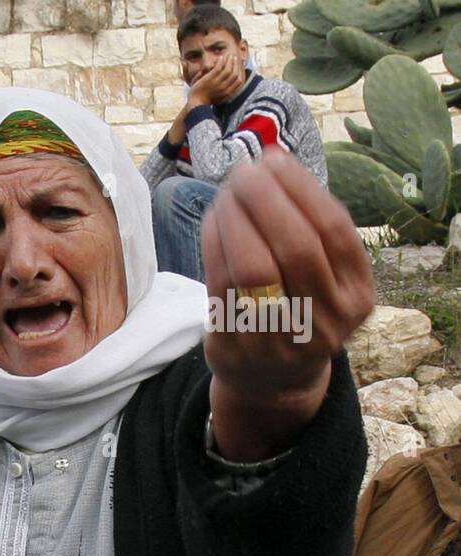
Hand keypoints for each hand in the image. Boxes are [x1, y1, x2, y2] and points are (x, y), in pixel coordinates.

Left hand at [189, 54, 245, 107]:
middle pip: (234, 74)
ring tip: (229, 56)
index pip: (239, 81)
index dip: (240, 72)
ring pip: (228, 69)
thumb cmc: (206, 102)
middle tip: (235, 58)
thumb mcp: (219, 99)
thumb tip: (232, 86)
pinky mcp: (210, 79)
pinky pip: (219, 68)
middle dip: (236, 65)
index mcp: (228, 93)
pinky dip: (221, 61)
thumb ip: (226, 92)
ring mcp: (217, 83)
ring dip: (230, 61)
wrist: (195, 104)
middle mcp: (224, 88)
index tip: (239, 66)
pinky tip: (221, 57)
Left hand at [201, 149, 375, 460]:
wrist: (273, 381)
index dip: (302, 190)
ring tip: (227, 192)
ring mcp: (280, 338)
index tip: (276, 160)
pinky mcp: (237, 346)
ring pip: (255, 267)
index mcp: (356, 295)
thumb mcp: (324, 277)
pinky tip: (213, 219)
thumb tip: (275, 161)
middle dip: (266, 200)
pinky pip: (221, 285)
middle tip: (244, 172)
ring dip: (236, 219)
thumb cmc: (297, 309)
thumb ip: (308, 227)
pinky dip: (214, 244)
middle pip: (295, 248)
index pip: (334, 231)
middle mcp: (325, 320)